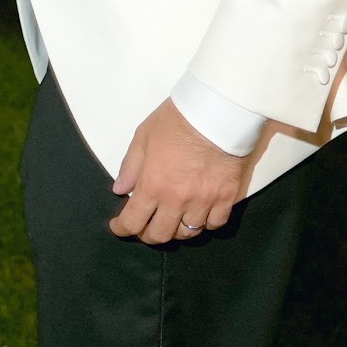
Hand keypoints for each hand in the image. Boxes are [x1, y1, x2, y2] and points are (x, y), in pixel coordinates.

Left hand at [109, 97, 260, 244]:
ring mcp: (204, 201)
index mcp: (153, 185)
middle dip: (147, 235)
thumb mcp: (143, 136)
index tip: (119, 227)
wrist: (217, 110)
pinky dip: (205, 224)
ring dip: (176, 230)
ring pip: (188, 233)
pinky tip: (199, 216)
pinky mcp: (227, 197)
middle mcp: (177, 200)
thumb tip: (120, 190)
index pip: (133, 221)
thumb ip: (130, 166)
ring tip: (171, 221)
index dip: (122, 228)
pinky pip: (215, 224)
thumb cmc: (177, 119)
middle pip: (161, 235)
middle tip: (144, 227)